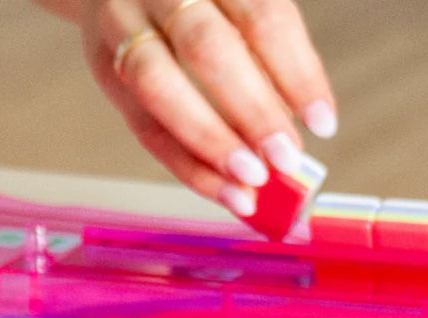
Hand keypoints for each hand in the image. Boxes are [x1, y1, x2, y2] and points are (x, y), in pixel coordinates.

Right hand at [73, 0, 334, 216]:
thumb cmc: (197, 4)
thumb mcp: (235, 9)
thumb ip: (264, 58)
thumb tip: (295, 135)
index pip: (262, 17)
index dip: (297, 73)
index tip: (323, 124)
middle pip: (206, 47)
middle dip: (252, 110)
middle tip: (285, 158)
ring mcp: (123, 25)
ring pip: (160, 85)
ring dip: (210, 141)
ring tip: (250, 183)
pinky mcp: (104, 66)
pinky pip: (143, 124)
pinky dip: (186, 165)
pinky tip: (221, 190)